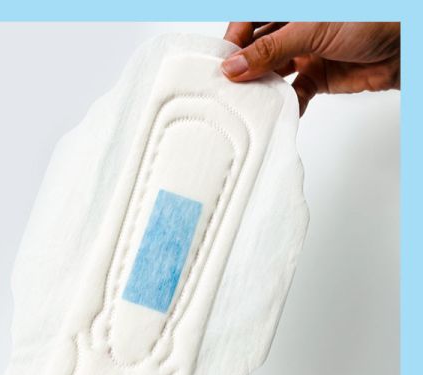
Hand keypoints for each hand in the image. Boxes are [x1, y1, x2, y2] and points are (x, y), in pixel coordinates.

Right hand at [222, 22, 399, 114]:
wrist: (407, 47)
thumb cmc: (372, 18)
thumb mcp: (312, 28)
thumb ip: (270, 50)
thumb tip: (234, 67)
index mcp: (291, 7)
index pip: (250, 20)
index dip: (235, 40)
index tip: (224, 63)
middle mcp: (295, 27)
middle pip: (258, 48)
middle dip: (244, 68)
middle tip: (231, 87)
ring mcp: (305, 51)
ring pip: (272, 72)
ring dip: (263, 87)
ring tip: (251, 101)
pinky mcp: (317, 76)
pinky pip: (294, 93)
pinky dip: (287, 104)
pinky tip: (280, 111)